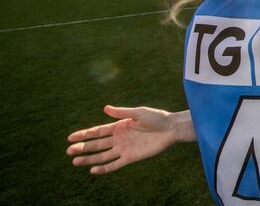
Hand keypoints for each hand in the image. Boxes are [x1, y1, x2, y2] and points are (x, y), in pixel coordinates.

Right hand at [67, 105, 183, 174]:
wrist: (170, 129)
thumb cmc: (156, 118)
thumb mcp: (138, 113)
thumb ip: (122, 113)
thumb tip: (105, 108)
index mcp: (118, 126)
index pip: (97, 131)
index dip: (84, 134)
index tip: (70, 137)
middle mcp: (118, 138)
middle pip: (97, 144)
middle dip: (83, 147)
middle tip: (69, 151)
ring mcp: (123, 148)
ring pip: (102, 156)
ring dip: (89, 159)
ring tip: (75, 162)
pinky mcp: (131, 157)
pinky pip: (115, 164)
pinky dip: (104, 168)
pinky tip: (93, 170)